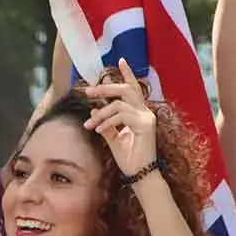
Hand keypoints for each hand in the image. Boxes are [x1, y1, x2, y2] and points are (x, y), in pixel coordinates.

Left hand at [82, 59, 159, 179]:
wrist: (140, 175)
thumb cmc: (129, 159)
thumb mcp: (113, 139)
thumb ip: (105, 123)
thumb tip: (93, 111)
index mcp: (139, 113)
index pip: (133, 89)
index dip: (128, 73)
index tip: (120, 60)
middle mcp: (145, 112)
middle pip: (126, 90)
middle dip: (106, 88)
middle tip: (88, 91)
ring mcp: (147, 118)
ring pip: (120, 104)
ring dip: (101, 113)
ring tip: (90, 125)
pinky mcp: (146, 125)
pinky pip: (122, 116)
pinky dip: (108, 122)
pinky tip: (99, 130)